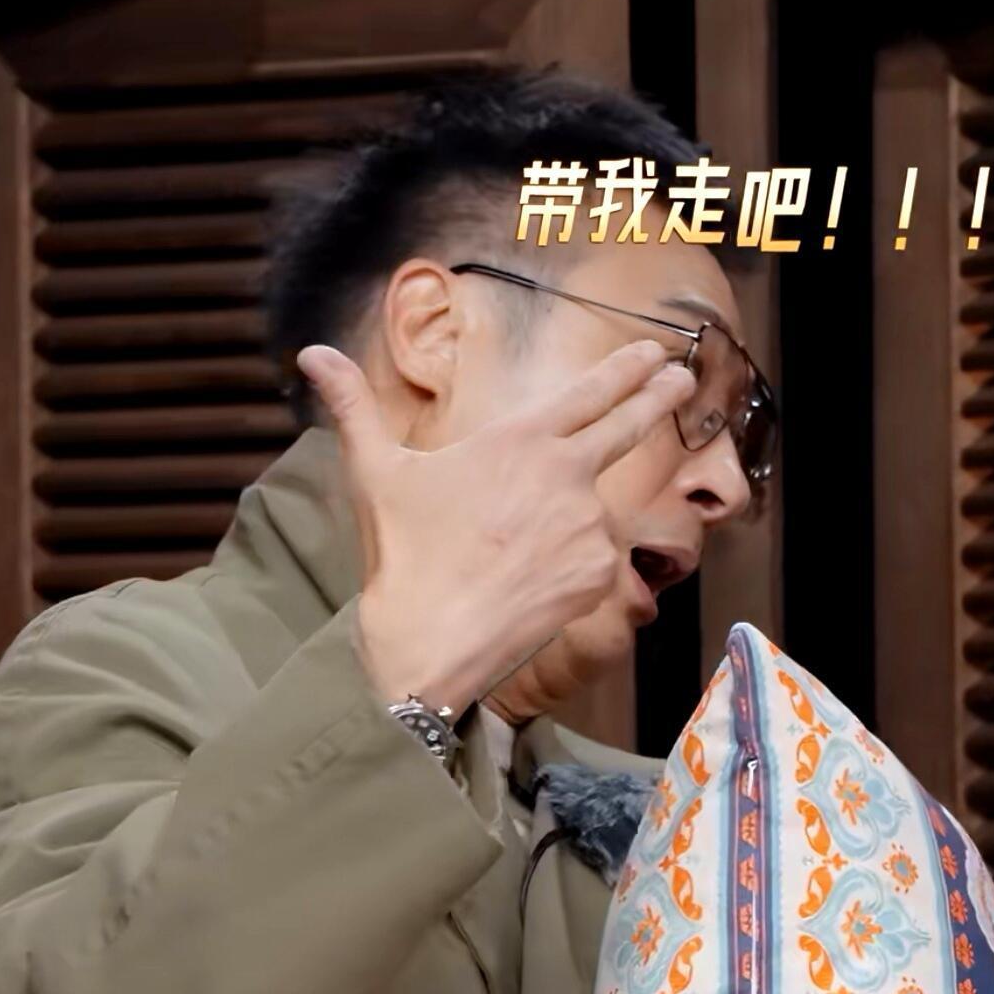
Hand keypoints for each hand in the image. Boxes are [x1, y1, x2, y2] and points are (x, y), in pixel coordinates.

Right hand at [295, 339, 696, 716]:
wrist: (431, 640)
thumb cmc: (404, 554)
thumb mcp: (375, 471)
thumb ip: (352, 405)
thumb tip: (311, 352)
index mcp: (521, 440)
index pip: (590, 392)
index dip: (626, 369)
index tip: (655, 353)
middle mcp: (567, 475)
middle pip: (629, 426)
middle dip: (658, 397)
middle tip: (682, 376)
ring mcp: (589, 527)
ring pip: (596, 507)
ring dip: (575, 515)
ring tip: (522, 543)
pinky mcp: (598, 575)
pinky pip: (593, 558)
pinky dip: (570, 562)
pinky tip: (528, 579)